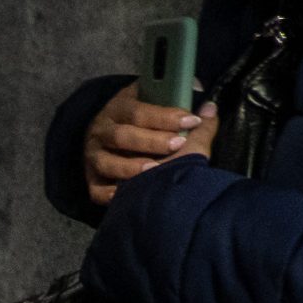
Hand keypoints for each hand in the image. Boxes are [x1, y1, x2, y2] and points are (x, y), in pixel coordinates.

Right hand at [83, 82, 217, 207]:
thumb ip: (189, 116)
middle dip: (152, 141)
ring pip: (107, 162)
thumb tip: (210, 108)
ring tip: (155, 169)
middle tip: (178, 145)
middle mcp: (101, 131)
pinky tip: (129, 193)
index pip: (139, 110)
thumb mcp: (163, 115)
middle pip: (122, 135)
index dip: (166, 116)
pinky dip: (112, 194)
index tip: (192, 120)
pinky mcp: (91, 181)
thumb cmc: (147, 129)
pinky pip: (97, 190)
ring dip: (131, 167)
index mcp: (119, 108)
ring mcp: (94, 157)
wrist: (117, 144)